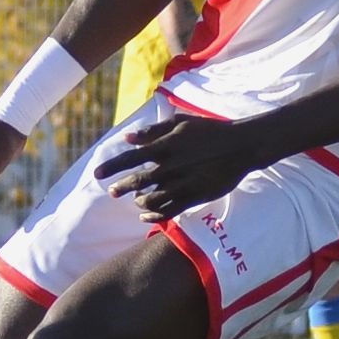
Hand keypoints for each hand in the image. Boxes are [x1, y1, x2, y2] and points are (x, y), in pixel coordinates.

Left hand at [95, 113, 277, 221]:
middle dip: (120, 188)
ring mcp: (183, 183)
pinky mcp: (194, 197)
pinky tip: (146, 216)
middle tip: (112, 192)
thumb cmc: (209, 130)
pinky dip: (154, 216)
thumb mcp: (181, 122)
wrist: (241, 146)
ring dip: (138, 203)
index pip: (131, 158)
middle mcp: (171, 166)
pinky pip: (169, 212)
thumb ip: (153, 130)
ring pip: (151, 200)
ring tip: (136, 201)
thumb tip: (128, 138)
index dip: (112, 167)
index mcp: (166, 146)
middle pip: (137, 182)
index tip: (97, 174)